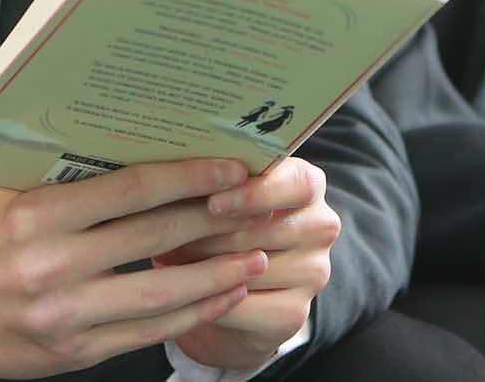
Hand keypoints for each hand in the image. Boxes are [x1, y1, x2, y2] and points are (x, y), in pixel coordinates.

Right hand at [0, 158, 269, 375]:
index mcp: (37, 213)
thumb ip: (71, 166)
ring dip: (215, 276)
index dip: (189, 177)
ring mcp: (62, 313)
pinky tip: (222, 295)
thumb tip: (146, 126)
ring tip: (256, 257)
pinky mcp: (72, 351)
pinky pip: (144, 331)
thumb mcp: (15, 188)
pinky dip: (189, 313)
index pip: (130, 189)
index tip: (234, 167)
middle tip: (261, 205)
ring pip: (157, 295)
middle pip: (152, 239)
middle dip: (214, 221)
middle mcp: (49, 264)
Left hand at [160, 158, 340, 370]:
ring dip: (202, 266)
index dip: (255, 193)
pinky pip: (243, 307)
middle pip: (265, 229)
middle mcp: (320, 225)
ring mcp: (313, 272)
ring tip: (165, 257)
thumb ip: (211, 178)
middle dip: (209, 233)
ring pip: (250, 269)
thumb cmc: (216, 226)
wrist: (225, 292)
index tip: (214, 203)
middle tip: (164, 234)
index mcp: (307, 183)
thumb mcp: (217, 193)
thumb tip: (177, 170)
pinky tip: (186, 291)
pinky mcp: (295, 314)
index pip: (296, 182)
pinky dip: (209, 301)